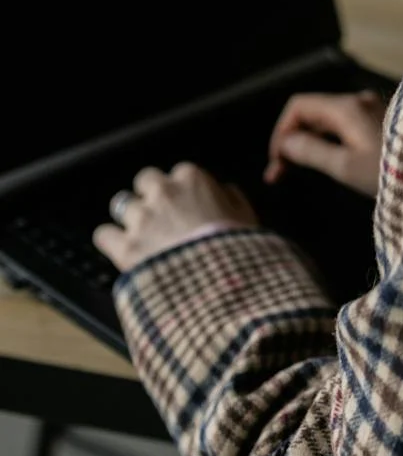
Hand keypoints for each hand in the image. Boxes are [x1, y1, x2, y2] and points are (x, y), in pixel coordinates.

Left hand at [93, 163, 257, 272]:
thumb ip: (232, 198)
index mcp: (192, 178)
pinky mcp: (126, 247)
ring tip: (140, 233)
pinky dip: (110, 240)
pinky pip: (103, 234)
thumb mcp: (247, 217)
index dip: (182, 189)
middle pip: (145, 180)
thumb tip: (225, 191)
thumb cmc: (238, 249)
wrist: (222, 283)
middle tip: (159, 214)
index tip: (186, 203)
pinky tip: (119, 248)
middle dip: (150, 194)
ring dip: (130, 216)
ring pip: (121, 204)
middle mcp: (163, 192)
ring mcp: (142, 219)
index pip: (178, 172)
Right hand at [265, 90, 385, 198]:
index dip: (280, 131)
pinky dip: (326, 142)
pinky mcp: (381, 123)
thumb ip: (312, 152)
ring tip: (295, 173)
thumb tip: (285, 143)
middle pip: (311, 113)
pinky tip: (324, 163)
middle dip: (291, 140)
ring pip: (326, 121)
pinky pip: (343, 127)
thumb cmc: (392, 172)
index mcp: (346, 107)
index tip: (276, 162)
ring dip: (307, 143)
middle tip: (278, 176)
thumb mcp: (346, 167)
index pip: (298, 106)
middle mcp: (357, 101)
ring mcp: (371, 110)